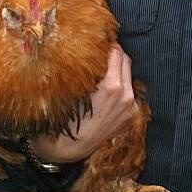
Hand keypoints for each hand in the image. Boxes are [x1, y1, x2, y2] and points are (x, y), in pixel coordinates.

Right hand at [31, 44, 135, 163]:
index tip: (97, 41)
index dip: (106, 44)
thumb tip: (88, 49)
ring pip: (128, 75)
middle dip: (114, 54)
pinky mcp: (129, 115)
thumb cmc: (62, 118)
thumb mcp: (70, 89)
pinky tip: (104, 87)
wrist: (66, 150)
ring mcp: (129, 106)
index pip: (116, 52)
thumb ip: (85, 69)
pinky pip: (128, 90)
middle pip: (125, 60)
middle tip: (99, 52)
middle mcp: (125, 95)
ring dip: (117, 68)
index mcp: (111, 87)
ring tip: (100, 69)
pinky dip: (119, 84)